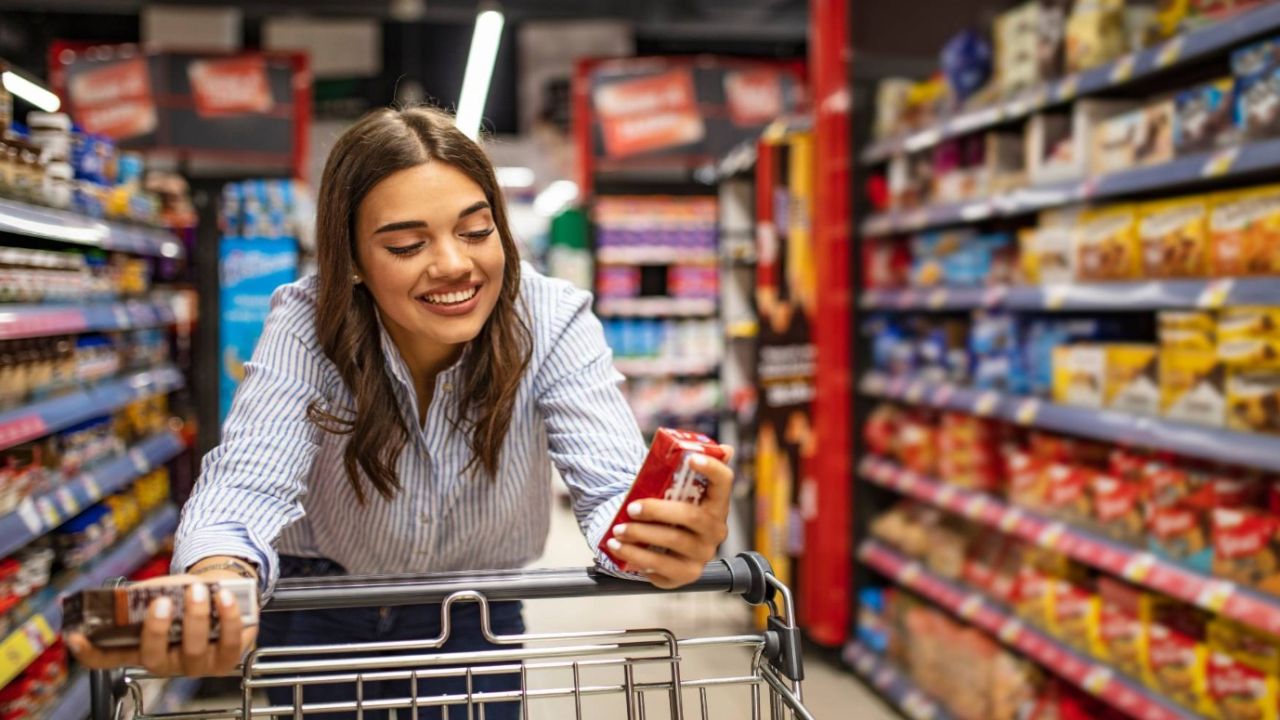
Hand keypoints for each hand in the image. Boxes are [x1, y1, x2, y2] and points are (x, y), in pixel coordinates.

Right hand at [67, 572, 257, 676]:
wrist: (226, 593)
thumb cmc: (187, 596)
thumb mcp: (164, 591)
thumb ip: (148, 593)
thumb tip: (132, 592)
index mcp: (143, 647)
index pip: (109, 658)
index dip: (90, 652)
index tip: (75, 637)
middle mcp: (167, 662)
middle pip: (153, 656)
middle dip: (156, 630)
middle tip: (161, 602)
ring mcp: (198, 664)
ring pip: (193, 649)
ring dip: (195, 617)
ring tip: (198, 590)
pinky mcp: (228, 659)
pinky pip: (230, 642)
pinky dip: (228, 617)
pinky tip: (225, 597)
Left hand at [607, 446, 733, 588]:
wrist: (661, 548)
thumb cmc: (669, 513)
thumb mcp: (676, 492)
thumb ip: (687, 470)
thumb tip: (724, 448)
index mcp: (716, 504)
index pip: (724, 481)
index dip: (712, 468)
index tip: (691, 458)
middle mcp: (715, 530)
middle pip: (692, 516)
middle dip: (657, 510)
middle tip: (631, 508)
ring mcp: (702, 554)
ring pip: (673, 541)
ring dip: (640, 534)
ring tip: (618, 530)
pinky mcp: (684, 575)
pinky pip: (660, 567)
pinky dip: (635, 556)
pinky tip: (618, 548)